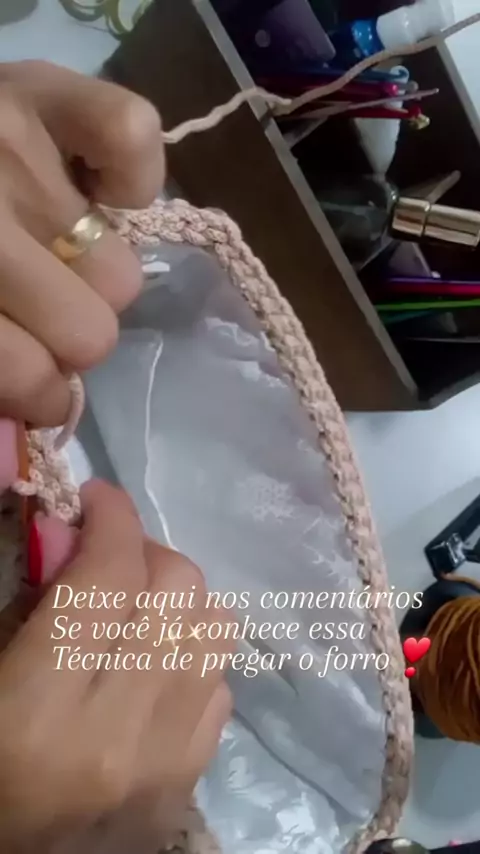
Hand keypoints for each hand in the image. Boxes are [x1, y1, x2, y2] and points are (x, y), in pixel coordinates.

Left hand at [0, 60, 164, 427]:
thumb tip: (29, 430)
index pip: (27, 377)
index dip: (39, 398)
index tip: (32, 390)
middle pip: (90, 335)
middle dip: (67, 340)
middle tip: (41, 313)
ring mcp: (17, 149)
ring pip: (118, 272)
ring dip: (93, 277)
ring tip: (58, 249)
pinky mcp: (50, 90)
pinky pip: (134, 140)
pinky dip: (128, 175)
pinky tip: (95, 188)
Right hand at [0, 421, 232, 852]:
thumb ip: (32, 597)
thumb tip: (78, 530)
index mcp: (42, 709)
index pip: (110, 577)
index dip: (111, 517)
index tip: (97, 497)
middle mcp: (120, 735)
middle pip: (176, 590)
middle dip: (142, 550)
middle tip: (108, 556)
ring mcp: (167, 762)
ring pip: (213, 626)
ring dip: (176, 598)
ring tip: (138, 605)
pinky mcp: (190, 779)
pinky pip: (220, 681)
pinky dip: (193, 654)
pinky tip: (155, 664)